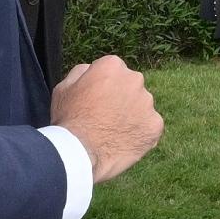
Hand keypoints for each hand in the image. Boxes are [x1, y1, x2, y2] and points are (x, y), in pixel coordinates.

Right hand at [54, 55, 164, 183]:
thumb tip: (91, 69)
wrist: (80, 152)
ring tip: (113, 132)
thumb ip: (81, 72)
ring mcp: (147, 103)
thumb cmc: (69, 120)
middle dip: (121, 98)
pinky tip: (123, 141)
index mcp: (112, 66)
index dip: (103, 86)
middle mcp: (134, 79)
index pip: (114, 70)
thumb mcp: (64, 87)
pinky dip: (140, 133)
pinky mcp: (155, 125)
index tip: (96, 100)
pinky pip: (150, 126)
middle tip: (105, 117)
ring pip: (141, 106)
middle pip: (130, 86)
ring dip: (131, 115)